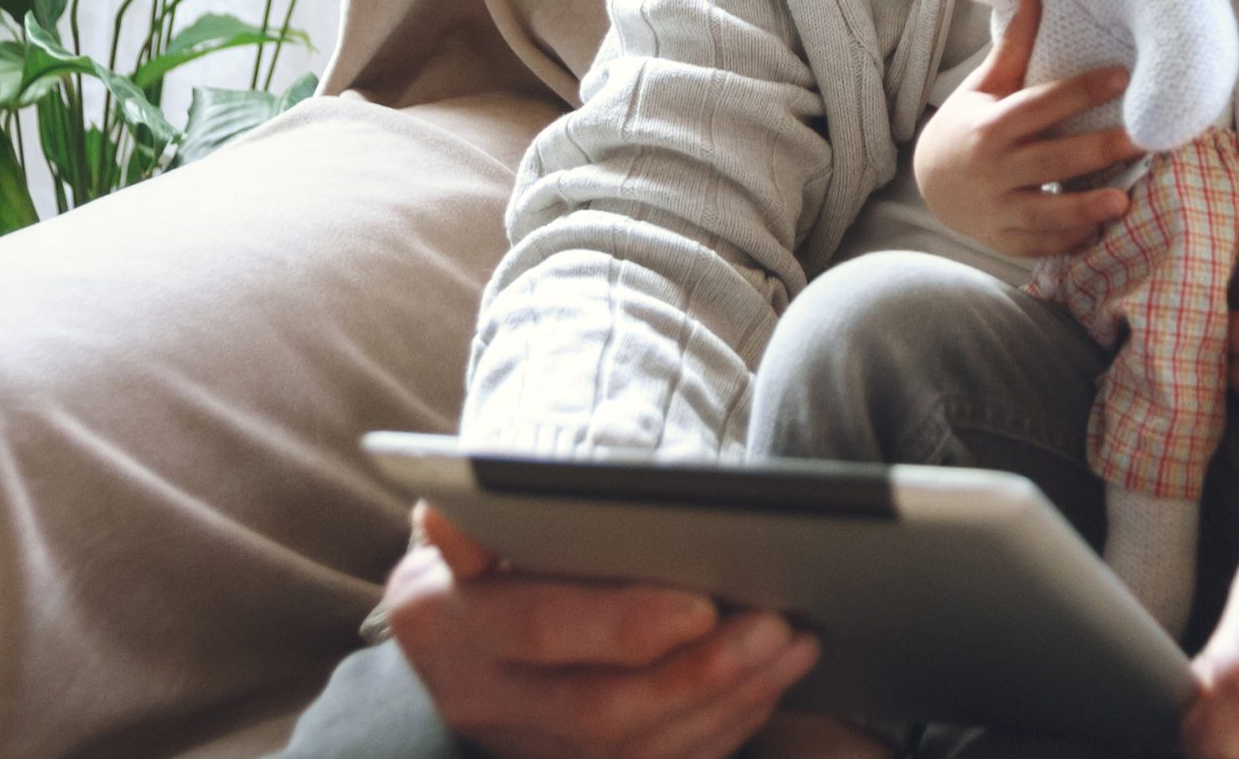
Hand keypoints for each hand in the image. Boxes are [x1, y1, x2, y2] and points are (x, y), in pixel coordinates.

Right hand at [385, 502, 820, 758]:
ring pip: (637, 750)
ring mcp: (525, 747)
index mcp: (445, 621)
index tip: (703, 606)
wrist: (445, 628)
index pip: (543, 627)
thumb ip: (469, 519)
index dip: (625, 623)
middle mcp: (481, 698)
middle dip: (700, 673)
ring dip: (727, 701)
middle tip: (777, 628)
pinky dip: (720, 729)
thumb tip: (460, 503)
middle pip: (603, 708)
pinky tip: (768, 687)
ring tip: (793, 647)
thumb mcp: (455, 522)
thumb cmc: (473, 552)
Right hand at [913, 0, 1139, 257]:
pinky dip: (1067, 242)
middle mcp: (995, 167)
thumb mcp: (983, 86)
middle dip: (1098, 150)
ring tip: (1121, 203)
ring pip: (1046, 211)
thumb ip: (1014, 47)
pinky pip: (1039, 244)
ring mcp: (998, 207)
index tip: (1122, 77)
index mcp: (992, 125)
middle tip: (1142, 142)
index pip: (1042, 105)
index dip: (1081, 90)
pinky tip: (1098, 233)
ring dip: (1084, 209)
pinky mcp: (1003, 238)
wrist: (927, 182)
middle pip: (1052, 159)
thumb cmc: (965, 126)